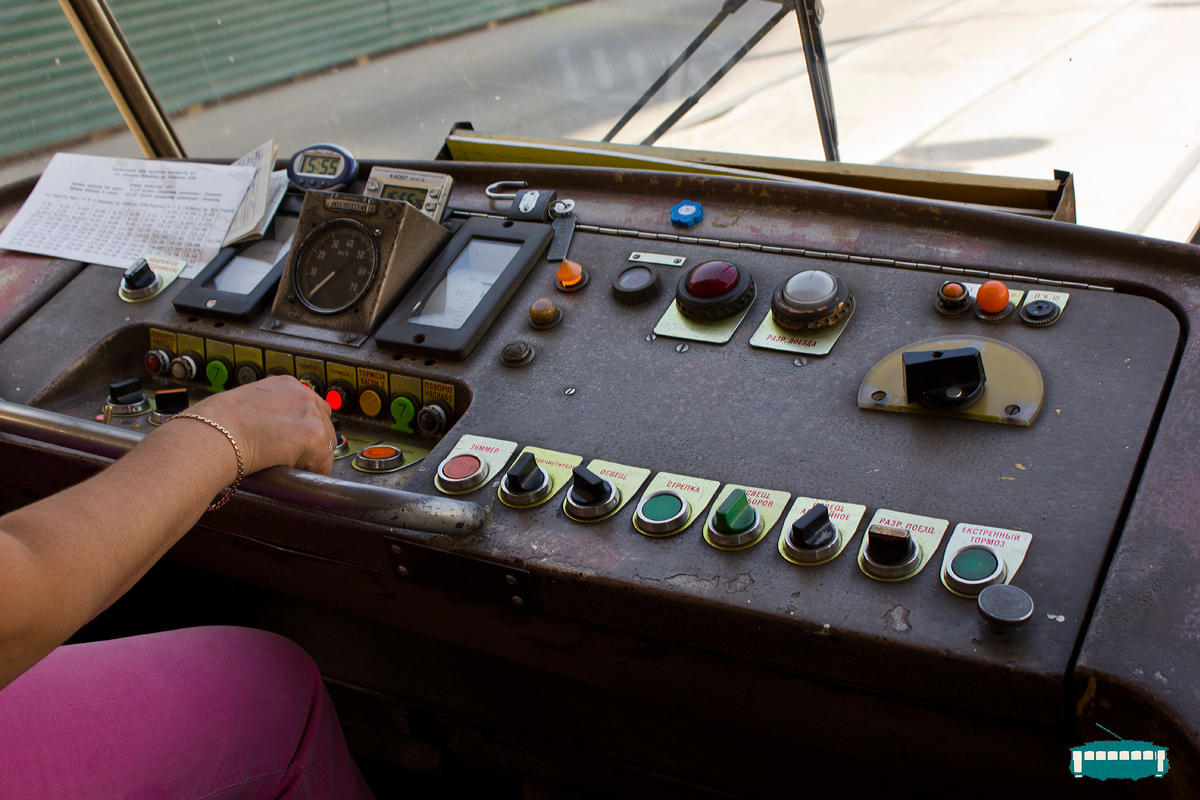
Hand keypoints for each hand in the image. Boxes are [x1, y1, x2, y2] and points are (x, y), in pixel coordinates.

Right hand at [184, 375, 334, 475]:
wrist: (213, 434)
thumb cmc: (215, 425)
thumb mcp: (244, 405)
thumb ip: (265, 412)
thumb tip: (265, 428)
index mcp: (284, 384)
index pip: (308, 406)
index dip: (302, 427)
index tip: (295, 441)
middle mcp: (301, 394)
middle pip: (324, 422)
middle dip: (312, 443)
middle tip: (295, 459)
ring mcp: (311, 413)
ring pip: (326, 444)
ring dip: (312, 458)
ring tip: (290, 468)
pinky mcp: (314, 436)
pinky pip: (323, 463)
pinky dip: (311, 473)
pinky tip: (293, 474)